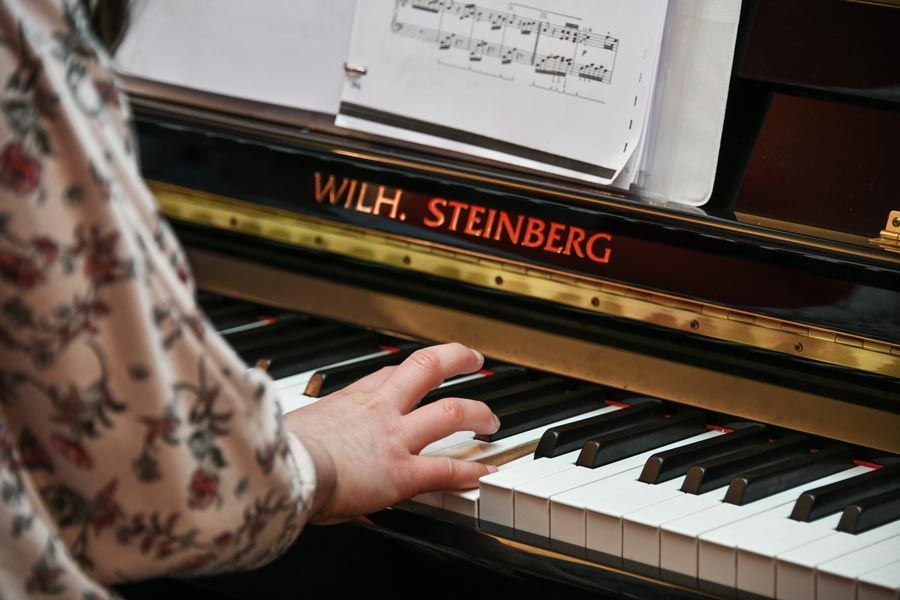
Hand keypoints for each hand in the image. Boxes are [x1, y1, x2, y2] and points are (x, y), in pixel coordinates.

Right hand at [285, 343, 499, 523]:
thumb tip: (300, 443)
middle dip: (456, 359)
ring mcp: (396, 438)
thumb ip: (310, 432)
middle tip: (473, 359)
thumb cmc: (281, 453)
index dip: (416, 369)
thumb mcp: (297, 428)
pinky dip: (472, 470)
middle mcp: (381, 410)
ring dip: (478, 413)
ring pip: (451, 412)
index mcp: (353, 398)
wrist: (284, 471)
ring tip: (492, 420)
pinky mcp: (402, 472)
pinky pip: (448, 469)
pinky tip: (488, 470)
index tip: (427, 367)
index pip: (392, 372)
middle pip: (428, 368)